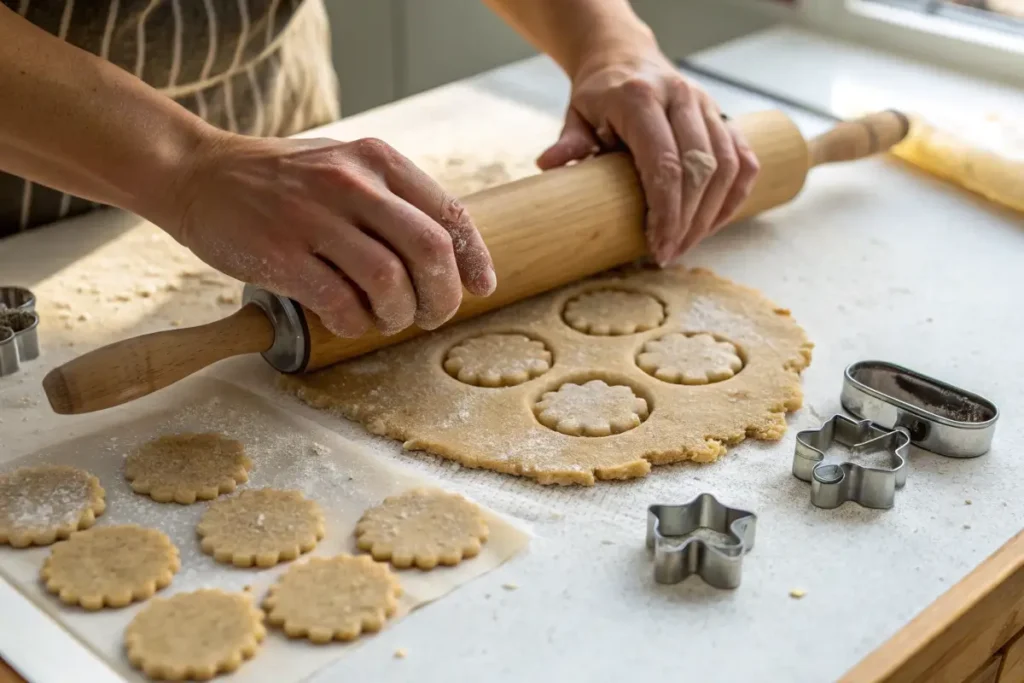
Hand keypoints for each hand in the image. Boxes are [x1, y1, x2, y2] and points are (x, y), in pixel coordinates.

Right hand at [166, 133, 496, 336]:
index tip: (482, 288)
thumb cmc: (284, 180)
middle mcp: (352, 183)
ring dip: (399, 315)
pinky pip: (341, 305)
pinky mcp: (281, 255)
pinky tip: (351, 321)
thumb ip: (395, 200)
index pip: (449, 213)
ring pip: (390, 283)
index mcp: (377, 160)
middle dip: (444, 296)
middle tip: (434, 316)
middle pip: (430, 250)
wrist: (199, 174)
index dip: (474, 259)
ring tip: (388, 320)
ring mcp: (314, 218)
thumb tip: (453, 255)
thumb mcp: (346, 167)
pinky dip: (357, 324)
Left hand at [538, 44, 759, 265]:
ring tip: (687, 244)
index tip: (657, 246)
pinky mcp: (723, 116)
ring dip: (711, 214)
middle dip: (688, 221)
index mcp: (640, 97)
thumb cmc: (599, 96)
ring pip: (728, 166)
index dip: (666, 211)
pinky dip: (734, 196)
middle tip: (670, 253)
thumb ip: (568, 143)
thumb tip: (547, 165)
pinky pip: (744, 160)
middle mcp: (681, 97)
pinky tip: (713, 222)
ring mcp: (707, 104)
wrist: (624, 58)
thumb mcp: (577, 116)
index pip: (665, 162)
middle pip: (701, 168)